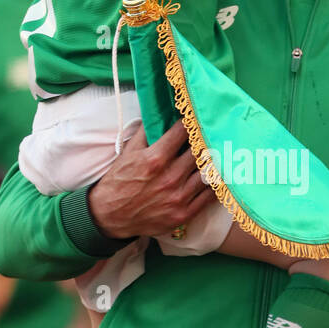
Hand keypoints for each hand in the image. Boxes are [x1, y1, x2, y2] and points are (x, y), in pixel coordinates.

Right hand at [87, 121, 214, 238]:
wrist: (111, 216)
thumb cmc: (119, 181)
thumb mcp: (128, 152)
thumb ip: (145, 131)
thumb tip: (158, 111)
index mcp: (156, 159)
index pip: (184, 132)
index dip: (192, 122)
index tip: (196, 118)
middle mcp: (170, 177)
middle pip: (201, 151)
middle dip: (205, 141)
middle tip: (212, 135)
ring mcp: (178, 197)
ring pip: (209, 173)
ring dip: (213, 162)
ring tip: (217, 154)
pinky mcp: (184, 214)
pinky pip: (209, 196)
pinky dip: (215, 184)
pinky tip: (218, 176)